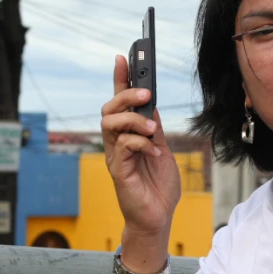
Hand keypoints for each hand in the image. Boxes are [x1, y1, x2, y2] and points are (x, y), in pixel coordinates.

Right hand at [101, 55, 181, 238]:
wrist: (158, 217)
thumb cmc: (159, 186)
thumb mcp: (162, 149)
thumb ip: (154, 129)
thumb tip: (152, 105)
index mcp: (129, 134)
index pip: (121, 102)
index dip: (120, 79)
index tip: (123, 57)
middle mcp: (118, 142)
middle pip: (110, 108)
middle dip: (126, 95)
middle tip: (146, 93)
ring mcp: (115, 155)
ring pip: (110, 122)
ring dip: (133, 119)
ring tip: (152, 128)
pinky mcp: (118, 169)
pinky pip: (123, 145)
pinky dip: (141, 143)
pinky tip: (154, 153)